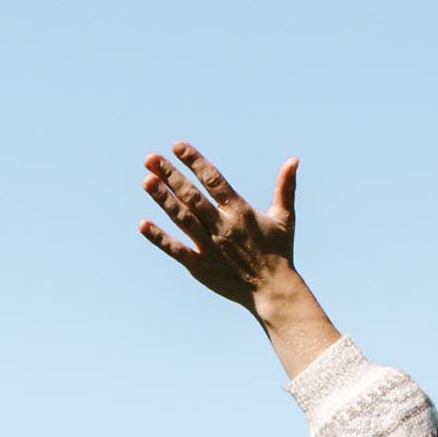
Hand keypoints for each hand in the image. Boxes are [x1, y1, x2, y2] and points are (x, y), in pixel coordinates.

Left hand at [139, 141, 339, 370]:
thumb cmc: (279, 252)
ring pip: (182, 218)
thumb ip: (285, 187)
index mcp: (240, 211)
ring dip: (164, 200)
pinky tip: (143, 225)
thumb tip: (294, 160)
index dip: (195, 162)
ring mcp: (209, 247)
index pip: (214, 180)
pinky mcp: (200, 266)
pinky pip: (176, 250)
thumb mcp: (284, 218)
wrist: (272, 291)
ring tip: (147, 181)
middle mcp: (222, 226)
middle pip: (192, 196)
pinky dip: (159, 238)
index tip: (178, 145)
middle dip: (171, 176)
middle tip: (151, 158)